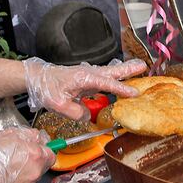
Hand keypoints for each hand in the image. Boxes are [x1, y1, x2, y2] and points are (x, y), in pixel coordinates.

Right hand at [0, 128, 54, 182]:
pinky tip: (7, 174)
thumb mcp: (8, 135)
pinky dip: (19, 179)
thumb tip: (35, 135)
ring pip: (33, 175)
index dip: (44, 149)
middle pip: (43, 164)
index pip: (51, 153)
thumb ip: (27, 134)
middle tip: (22, 154)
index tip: (39, 147)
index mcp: (35, 154)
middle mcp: (35, 171)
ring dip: (27, 169)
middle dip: (35, 159)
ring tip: (11, 165)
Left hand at [23, 58, 147, 119]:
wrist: (38, 78)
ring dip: (125, 70)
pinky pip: (105, 77)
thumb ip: (76, 112)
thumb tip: (88, 116)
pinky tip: (122, 78)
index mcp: (83, 78)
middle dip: (129, 69)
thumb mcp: (58, 104)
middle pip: (112, 71)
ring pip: (110, 72)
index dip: (121, 89)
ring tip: (140, 67)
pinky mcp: (86, 78)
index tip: (134, 93)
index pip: (106, 84)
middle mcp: (88, 73)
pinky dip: (116, 76)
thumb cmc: (46, 87)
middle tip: (144, 66)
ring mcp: (88, 74)